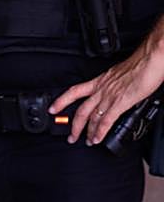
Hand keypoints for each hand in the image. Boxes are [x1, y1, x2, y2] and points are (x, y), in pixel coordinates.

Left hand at [49, 34, 163, 143]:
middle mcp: (101, 89)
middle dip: (74, 126)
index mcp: (100, 81)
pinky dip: (100, 132)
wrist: (150, 60)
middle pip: (81, 110)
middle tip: (71, 136)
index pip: (74, 91)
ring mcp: (109, 97)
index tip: (53, 109)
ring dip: (87, 132)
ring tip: (86, 141)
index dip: (61, 101)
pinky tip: (97, 139)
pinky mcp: (120, 103)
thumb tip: (115, 91)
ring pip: (91, 118)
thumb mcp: (119, 74)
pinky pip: (106, 121)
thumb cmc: (140, 64)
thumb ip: (114, 85)